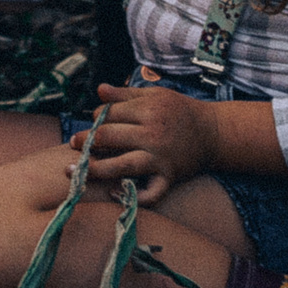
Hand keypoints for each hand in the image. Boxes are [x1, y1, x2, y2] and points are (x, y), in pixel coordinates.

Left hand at [71, 83, 215, 204]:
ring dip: (95, 169)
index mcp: (148, 110)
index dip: (96, 117)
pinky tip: (113, 194)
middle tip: (73, 144)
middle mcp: (153, 133)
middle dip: (85, 141)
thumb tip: (99, 91)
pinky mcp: (169, 177)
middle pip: (109, 137)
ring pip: (121, 165)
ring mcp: (160, 158)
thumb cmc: (180, 111)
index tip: (93, 122)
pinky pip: (150, 192)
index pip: (109, 114)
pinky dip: (133, 196)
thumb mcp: (155, 95)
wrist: (214, 133)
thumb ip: (125, 94)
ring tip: (76, 171)